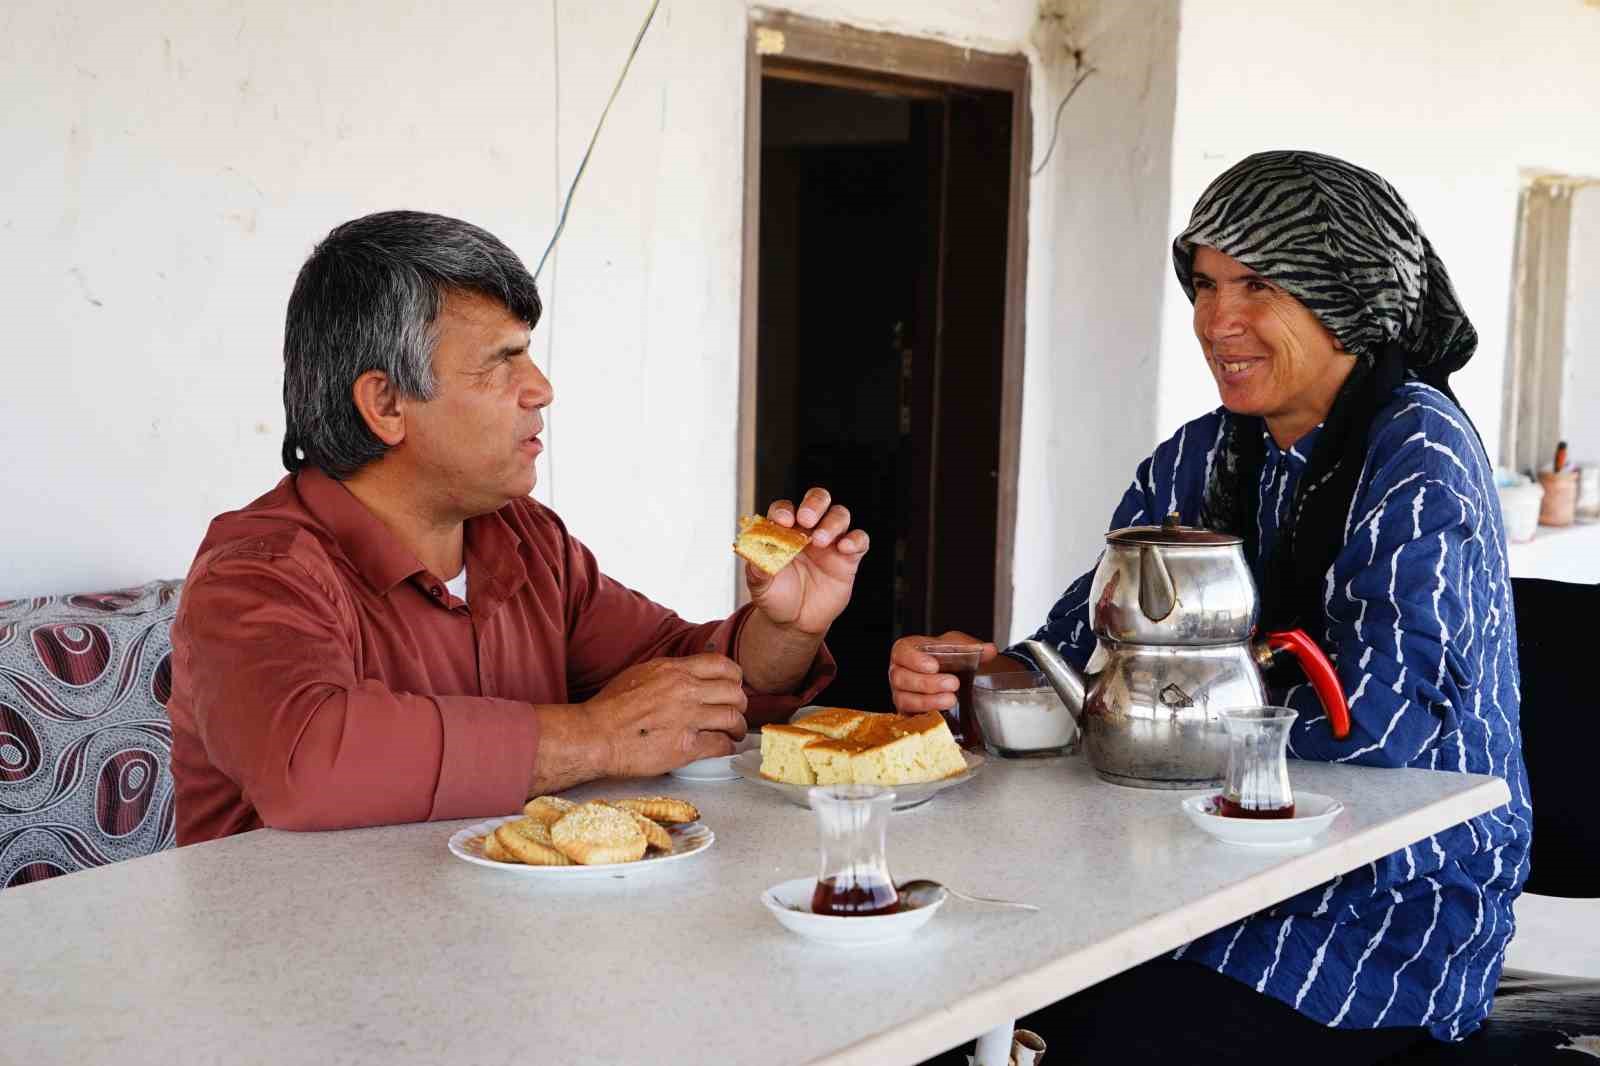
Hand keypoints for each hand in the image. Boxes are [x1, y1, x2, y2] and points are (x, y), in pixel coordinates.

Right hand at [585, 654, 748, 776]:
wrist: (595, 735)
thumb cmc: (610, 707)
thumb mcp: (641, 673)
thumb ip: (669, 673)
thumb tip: (687, 674)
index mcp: (674, 670)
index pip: (722, 665)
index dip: (734, 677)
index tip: (734, 685)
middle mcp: (685, 691)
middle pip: (734, 692)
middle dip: (740, 703)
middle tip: (737, 711)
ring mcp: (688, 718)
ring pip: (733, 718)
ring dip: (738, 727)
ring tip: (735, 732)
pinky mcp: (686, 747)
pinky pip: (721, 745)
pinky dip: (727, 747)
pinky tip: (723, 748)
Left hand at [745, 488, 868, 635]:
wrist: (796, 621)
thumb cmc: (777, 596)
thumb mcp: (761, 587)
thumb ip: (757, 571)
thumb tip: (753, 556)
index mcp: (784, 531)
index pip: (784, 509)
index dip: (784, 511)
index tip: (782, 521)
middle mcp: (808, 530)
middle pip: (817, 500)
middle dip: (813, 503)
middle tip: (806, 519)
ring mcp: (830, 542)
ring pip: (839, 515)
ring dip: (832, 523)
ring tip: (820, 541)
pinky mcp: (848, 557)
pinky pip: (859, 540)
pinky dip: (855, 539)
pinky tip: (845, 548)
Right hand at [887, 631, 998, 713]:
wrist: (951, 677)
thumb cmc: (945, 659)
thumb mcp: (957, 647)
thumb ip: (971, 647)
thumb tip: (989, 650)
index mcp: (907, 651)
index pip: (902, 652)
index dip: (915, 659)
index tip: (933, 665)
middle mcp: (899, 672)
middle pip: (901, 678)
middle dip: (927, 682)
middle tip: (952, 683)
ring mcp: (902, 693)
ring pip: (905, 699)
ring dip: (929, 700)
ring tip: (951, 699)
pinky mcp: (909, 711)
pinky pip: (911, 716)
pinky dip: (927, 713)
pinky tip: (943, 712)